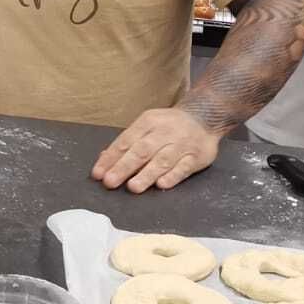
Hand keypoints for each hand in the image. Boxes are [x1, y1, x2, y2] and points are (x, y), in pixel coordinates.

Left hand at [91, 108, 219, 192]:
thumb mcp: (147, 126)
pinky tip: (161, 184)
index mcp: (148, 122)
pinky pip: (184, 167)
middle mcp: (164, 132)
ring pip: (162, 160)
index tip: (98, 173)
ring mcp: (181, 144)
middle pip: (142, 150)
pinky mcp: (196, 157)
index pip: (126, 141)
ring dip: (147, 174)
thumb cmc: (169, 126)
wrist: (205, 116)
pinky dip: (172, 176)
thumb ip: (127, 143)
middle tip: (110, 182)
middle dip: (124, 167)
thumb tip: (104, 160)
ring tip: (133, 187)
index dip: (111, 158)